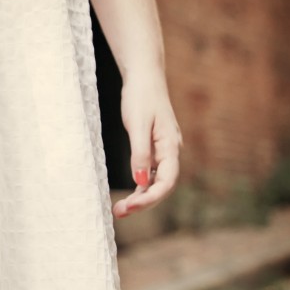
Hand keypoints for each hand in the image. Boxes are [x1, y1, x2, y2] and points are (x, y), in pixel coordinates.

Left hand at [112, 68, 181, 218]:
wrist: (144, 77)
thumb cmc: (141, 97)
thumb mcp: (137, 125)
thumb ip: (140, 154)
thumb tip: (140, 181)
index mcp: (170, 146)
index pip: (167, 181)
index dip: (150, 198)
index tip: (130, 206)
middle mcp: (170, 151)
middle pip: (162, 186)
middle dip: (143, 202)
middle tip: (119, 212)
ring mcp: (163, 151)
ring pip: (156, 181)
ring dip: (140, 197)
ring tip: (120, 210)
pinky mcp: (154, 148)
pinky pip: (150, 173)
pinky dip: (140, 186)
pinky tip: (130, 196)